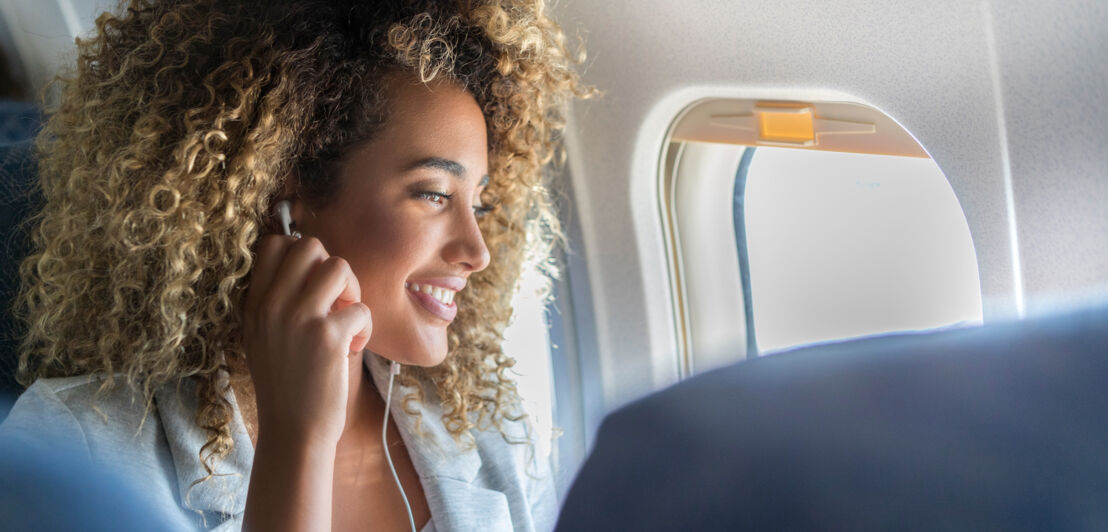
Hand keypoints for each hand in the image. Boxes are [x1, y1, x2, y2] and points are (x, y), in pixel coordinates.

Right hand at [243, 235, 372, 447]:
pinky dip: (366, 327)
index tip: (314, 283)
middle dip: (332, 268)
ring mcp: (299, 319)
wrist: (293, 432)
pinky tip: (353, 348)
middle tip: (336, 301)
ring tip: (347, 320)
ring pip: (339, 266)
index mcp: (255, 304)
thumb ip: (279, 301)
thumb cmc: (287, 385)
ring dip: (353, 291)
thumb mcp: (264, 337)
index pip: (273, 244)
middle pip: (309, 245)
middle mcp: (272, 306)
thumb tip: (313, 263)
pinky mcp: (328, 338)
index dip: (302, 254)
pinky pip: (361, 308)